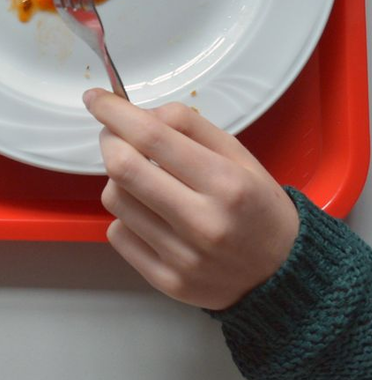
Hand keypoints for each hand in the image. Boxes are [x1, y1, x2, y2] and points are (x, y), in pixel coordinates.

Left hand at [85, 88, 299, 309]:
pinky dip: (126, 216)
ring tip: (143, 179)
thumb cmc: (258, 207)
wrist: (285, 276)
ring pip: (114, 199)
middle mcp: (204, 223)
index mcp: (227, 184)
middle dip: (109, 141)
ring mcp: (183, 257)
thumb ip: (190, 125)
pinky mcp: (167, 281)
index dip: (114, 112)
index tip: (95, 98)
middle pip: (122, 167)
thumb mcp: (239, 156)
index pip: (151, 137)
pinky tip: (150, 214)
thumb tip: (140, 113)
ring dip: (118, 179)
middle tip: (116, 135)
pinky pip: (118, 233)